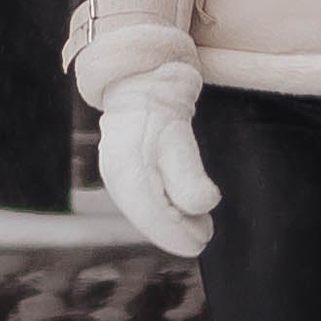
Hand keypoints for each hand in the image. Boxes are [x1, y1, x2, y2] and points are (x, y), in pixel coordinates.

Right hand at [97, 66, 219, 257]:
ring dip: (169, 223)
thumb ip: (188, 175)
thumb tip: (204, 206)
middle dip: (176, 231)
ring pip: (142, 211)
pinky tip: (178, 211)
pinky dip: (160, 210)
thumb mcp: (179, 137)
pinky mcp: (121, 170)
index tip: (203, 240)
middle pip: (146, 218)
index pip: (152, 216)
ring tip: (199, 227)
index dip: (177, 234)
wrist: (140, 79)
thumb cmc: (161, 108)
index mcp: (127, 171)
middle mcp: (116, 176)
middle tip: (206, 235)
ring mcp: (115, 173)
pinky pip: (140, 200)